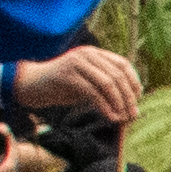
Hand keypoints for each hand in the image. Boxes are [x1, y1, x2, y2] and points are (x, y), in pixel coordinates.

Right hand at [13, 42, 141, 127]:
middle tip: (132, 115)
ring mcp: (76, 62)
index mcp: (95, 53)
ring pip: (107, 83)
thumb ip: (107, 89)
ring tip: (123, 118)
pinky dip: (104, 107)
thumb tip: (132, 108)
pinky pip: (92, 92)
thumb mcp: (89, 84)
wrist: (33, 85)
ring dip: (119, 103)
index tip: (137, 100)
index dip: (134, 82)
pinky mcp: (67, 75)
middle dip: (128, 97)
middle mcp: (87, 54)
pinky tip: (110, 117)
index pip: (123, 64)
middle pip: (117, 75)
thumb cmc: (63, 87)